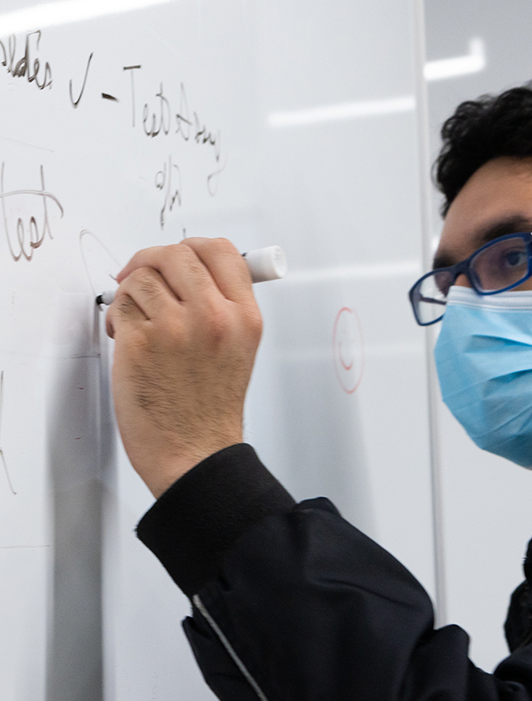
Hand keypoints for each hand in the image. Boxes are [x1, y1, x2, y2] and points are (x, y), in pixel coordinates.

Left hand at [105, 238, 262, 497]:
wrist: (194, 452)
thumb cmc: (210, 408)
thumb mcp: (239, 349)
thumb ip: (224, 306)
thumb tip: (193, 269)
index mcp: (245, 318)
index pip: (222, 251)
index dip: (193, 248)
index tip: (178, 259)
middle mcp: (215, 317)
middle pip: (178, 253)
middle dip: (153, 260)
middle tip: (142, 276)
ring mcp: (177, 327)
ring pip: (144, 276)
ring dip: (133, 293)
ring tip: (138, 321)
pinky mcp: (141, 342)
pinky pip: (121, 303)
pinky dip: (118, 316)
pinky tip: (127, 340)